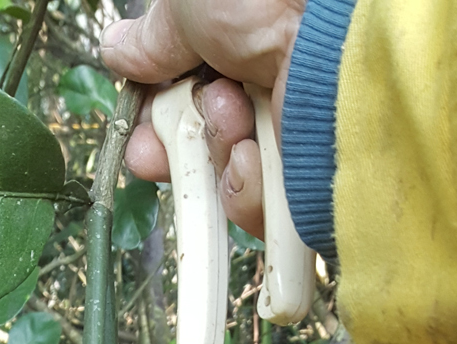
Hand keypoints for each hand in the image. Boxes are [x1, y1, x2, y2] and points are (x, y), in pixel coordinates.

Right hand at [100, 1, 305, 239]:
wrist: (337, 25)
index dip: (153, 121)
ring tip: (237, 116)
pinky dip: (244, 188)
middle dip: (177, 145)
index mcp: (231, 44)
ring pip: (221, 182)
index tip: (140, 132)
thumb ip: (154, 36)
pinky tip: (254, 155)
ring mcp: (285, 136)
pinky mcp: (306, 179)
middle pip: (196, 148)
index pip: (178, 100)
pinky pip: (255, 211)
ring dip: (213, 154)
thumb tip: (119, 49)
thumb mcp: (188, 2)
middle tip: (174, 134)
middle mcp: (259, 90)